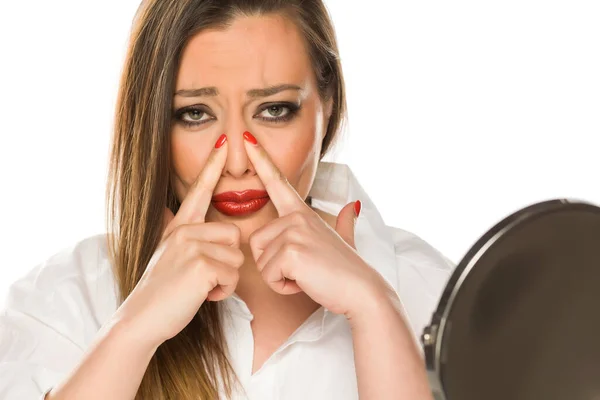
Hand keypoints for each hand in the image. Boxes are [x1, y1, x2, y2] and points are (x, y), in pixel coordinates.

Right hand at [113, 135, 243, 346]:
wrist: (141, 318)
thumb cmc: (162, 292)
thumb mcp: (170, 256)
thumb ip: (187, 239)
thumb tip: (199, 226)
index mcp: (179, 226)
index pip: (199, 190)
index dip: (213, 166)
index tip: (226, 143)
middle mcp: (185, 230)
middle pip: (233, 235)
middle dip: (227, 262)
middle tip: (203, 279)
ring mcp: (192, 245)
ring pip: (236, 258)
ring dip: (225, 280)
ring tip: (200, 288)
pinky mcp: (201, 264)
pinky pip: (233, 275)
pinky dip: (223, 292)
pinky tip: (201, 296)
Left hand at [243, 131, 387, 318]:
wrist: (361, 291)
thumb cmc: (346, 269)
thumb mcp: (343, 239)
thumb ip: (343, 221)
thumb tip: (351, 206)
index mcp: (302, 212)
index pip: (277, 181)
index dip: (261, 159)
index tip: (246, 137)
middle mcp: (296, 217)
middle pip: (256, 242)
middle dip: (273, 265)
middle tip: (303, 269)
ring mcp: (294, 232)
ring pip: (261, 260)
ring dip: (279, 277)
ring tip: (306, 275)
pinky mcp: (291, 252)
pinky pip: (269, 275)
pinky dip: (283, 287)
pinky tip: (304, 282)